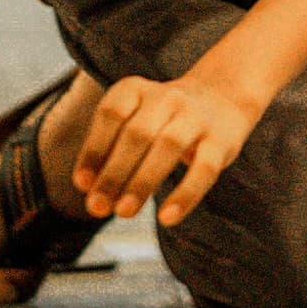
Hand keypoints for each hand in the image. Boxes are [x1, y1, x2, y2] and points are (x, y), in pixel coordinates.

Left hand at [73, 75, 254, 225]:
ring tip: (125, 212)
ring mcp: (197, 117)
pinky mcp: (222, 141)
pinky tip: (167, 217)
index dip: (94, 149)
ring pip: (168, 146)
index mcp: (137, 89)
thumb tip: (87, 188)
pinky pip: (204, 169)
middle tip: (98, 207)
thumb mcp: (135, 119)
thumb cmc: (165, 119)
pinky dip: (185, 195)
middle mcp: (167, 98)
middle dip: (114, 173)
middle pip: (137, 133)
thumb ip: (110, 149)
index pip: (111, 114)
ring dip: (142, 182)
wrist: (223, 96)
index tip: (83, 184)